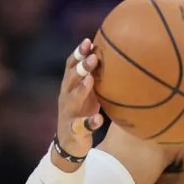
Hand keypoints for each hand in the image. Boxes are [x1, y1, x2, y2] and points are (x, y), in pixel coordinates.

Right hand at [55, 39, 104, 166]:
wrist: (69, 142)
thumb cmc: (82, 111)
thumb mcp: (88, 93)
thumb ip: (95, 78)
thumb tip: (117, 57)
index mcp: (70, 86)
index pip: (71, 66)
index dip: (77, 54)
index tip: (88, 41)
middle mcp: (66, 97)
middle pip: (71, 78)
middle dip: (81, 67)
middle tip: (94, 57)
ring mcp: (68, 113)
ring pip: (72, 99)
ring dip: (81, 89)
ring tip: (90, 80)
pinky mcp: (73, 130)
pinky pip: (80, 127)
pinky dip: (89, 123)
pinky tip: (99, 119)